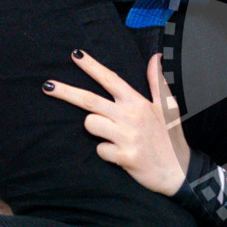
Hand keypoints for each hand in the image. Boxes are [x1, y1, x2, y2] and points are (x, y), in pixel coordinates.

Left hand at [43, 51, 189, 195]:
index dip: (92, 66)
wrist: (179, 171)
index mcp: (139, 103)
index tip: (76, 55)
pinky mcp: (124, 156)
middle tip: (47, 86)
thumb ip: (158, 81)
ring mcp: (127, 137)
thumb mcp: (168, 107)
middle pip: (90, 100)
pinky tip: (120, 155)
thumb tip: (155, 57)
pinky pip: (99, 150)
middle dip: (66, 92)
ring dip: (96, 130)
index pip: (112, 79)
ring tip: (113, 136)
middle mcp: (131, 116)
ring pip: (90, 125)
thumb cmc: (170, 138)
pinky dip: (106, 153)